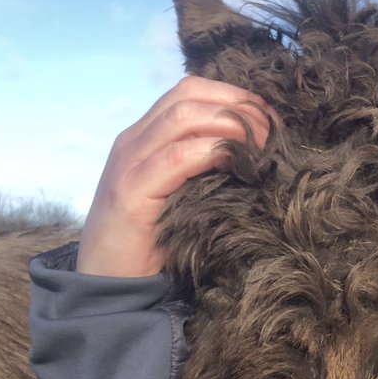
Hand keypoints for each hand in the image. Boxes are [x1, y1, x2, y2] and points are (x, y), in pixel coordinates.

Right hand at [77, 76, 271, 277]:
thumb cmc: (153, 244)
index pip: (190, 92)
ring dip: (230, 124)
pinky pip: (176, 157)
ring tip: (259, 147)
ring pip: (182, 116)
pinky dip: (211, 152)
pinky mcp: (129, 191)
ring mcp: (128, 163)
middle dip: (237, 105)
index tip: (268, 119)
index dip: (233, 96)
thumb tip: (257, 154)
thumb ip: (202, 169)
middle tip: (271, 131)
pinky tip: (236, 165)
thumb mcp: (181, 195)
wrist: (106, 287)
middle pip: (188, 94)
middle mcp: (133, 141)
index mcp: (144, 138)